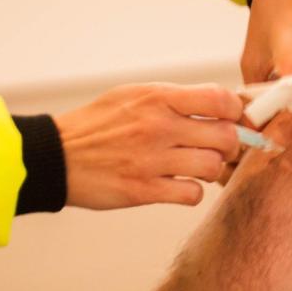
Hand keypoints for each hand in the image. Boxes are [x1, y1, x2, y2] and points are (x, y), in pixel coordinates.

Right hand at [54, 83, 242, 209]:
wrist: (55, 156)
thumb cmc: (97, 125)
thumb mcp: (133, 96)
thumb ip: (174, 100)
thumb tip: (218, 105)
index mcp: (158, 98)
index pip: (220, 99)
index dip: (235, 112)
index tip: (231, 120)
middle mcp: (158, 126)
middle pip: (225, 136)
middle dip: (229, 145)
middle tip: (217, 150)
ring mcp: (151, 159)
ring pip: (212, 166)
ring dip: (211, 170)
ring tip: (195, 168)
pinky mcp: (143, 189)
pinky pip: (191, 194)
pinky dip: (191, 193)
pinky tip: (178, 186)